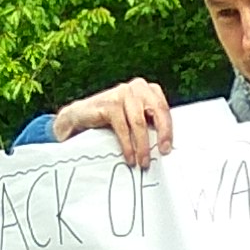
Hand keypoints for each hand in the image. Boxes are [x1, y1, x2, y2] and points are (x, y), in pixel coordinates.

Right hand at [54, 79, 174, 164]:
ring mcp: (123, 92)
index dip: (168, 130)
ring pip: (139, 123)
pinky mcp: (110, 103)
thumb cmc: (112, 119)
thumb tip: (167, 145)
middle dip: (161, 135)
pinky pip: (123, 128)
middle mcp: (138, 87)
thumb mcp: (135, 118)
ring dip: (142, 146)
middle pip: (156, 111)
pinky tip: (130, 157)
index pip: (164, 109)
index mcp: (148, 90)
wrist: (81, 116)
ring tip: (143, 162)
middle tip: (162, 153)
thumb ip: (151, 123)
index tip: (167, 149)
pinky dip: (128, 146)